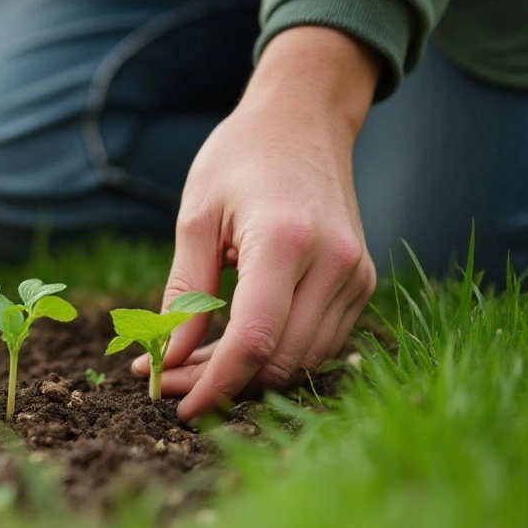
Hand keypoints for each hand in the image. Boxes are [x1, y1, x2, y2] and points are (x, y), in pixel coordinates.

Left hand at [131, 27, 379, 422]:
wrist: (305, 121)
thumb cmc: (239, 160)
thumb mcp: (195, 218)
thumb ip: (184, 294)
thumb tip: (165, 361)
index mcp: (285, 240)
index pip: (253, 339)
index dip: (214, 384)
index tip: (177, 407)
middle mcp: (333, 262)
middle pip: (277, 359)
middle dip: (220, 383)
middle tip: (165, 381)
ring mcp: (356, 275)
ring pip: (299, 360)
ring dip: (245, 375)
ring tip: (188, 364)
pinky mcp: (361, 282)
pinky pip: (317, 343)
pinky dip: (272, 355)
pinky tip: (227, 346)